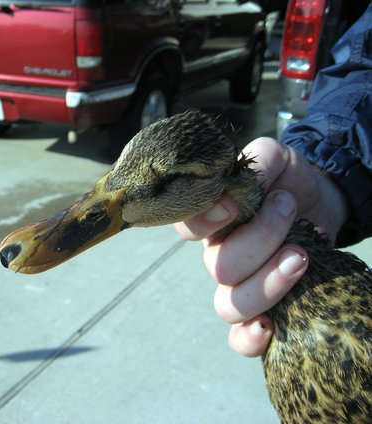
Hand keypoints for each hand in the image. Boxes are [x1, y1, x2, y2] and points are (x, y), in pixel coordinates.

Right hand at [174, 137, 347, 355]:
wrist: (321, 203)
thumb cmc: (289, 181)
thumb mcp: (276, 157)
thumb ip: (256, 161)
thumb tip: (238, 190)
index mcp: (211, 221)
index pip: (186, 228)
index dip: (205, 221)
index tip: (236, 204)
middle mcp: (217, 256)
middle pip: (218, 267)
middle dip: (260, 239)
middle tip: (288, 209)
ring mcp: (237, 286)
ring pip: (230, 304)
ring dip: (268, 282)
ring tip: (300, 255)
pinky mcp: (263, 310)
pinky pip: (239, 339)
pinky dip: (250, 338)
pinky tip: (269, 326)